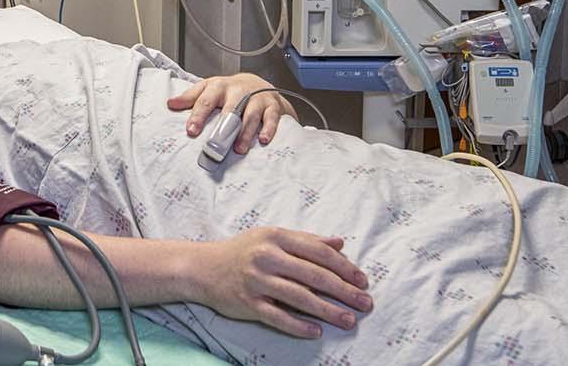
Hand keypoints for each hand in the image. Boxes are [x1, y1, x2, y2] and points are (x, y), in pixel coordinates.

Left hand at [169, 74, 295, 153]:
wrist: (257, 83)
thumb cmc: (229, 90)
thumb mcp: (208, 88)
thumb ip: (190, 97)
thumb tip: (170, 104)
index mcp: (218, 87)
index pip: (206, 100)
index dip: (198, 115)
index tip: (192, 130)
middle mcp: (238, 91)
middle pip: (230, 108)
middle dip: (222, 127)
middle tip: (215, 144)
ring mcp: (256, 98)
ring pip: (250, 115)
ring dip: (245, 133)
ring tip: (238, 149)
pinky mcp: (272, 106)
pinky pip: (271, 118)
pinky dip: (268, 129)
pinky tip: (262, 140)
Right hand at [195, 227, 371, 337]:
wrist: (202, 268)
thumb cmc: (242, 251)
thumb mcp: (272, 237)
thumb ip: (306, 240)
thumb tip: (340, 243)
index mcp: (276, 237)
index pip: (318, 252)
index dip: (344, 267)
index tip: (362, 280)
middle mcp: (267, 256)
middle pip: (314, 276)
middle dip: (344, 291)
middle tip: (365, 303)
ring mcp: (257, 280)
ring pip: (300, 298)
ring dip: (328, 311)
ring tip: (348, 320)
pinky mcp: (248, 303)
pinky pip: (278, 317)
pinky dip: (299, 325)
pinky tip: (316, 331)